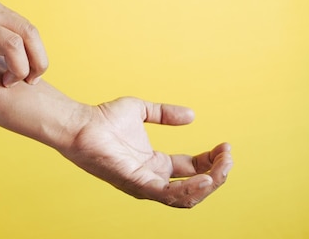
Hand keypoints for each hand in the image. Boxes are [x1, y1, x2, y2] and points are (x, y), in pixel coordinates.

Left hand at [61, 97, 231, 207]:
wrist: (80, 123)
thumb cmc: (102, 118)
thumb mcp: (141, 111)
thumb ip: (165, 114)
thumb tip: (192, 115)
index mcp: (154, 164)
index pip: (192, 169)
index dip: (212, 161)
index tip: (225, 146)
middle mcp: (152, 178)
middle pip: (195, 186)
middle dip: (217, 174)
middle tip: (228, 156)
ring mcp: (144, 184)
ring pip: (186, 197)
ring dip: (210, 183)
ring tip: (223, 166)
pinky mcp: (136, 183)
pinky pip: (168, 195)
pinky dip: (190, 190)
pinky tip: (205, 178)